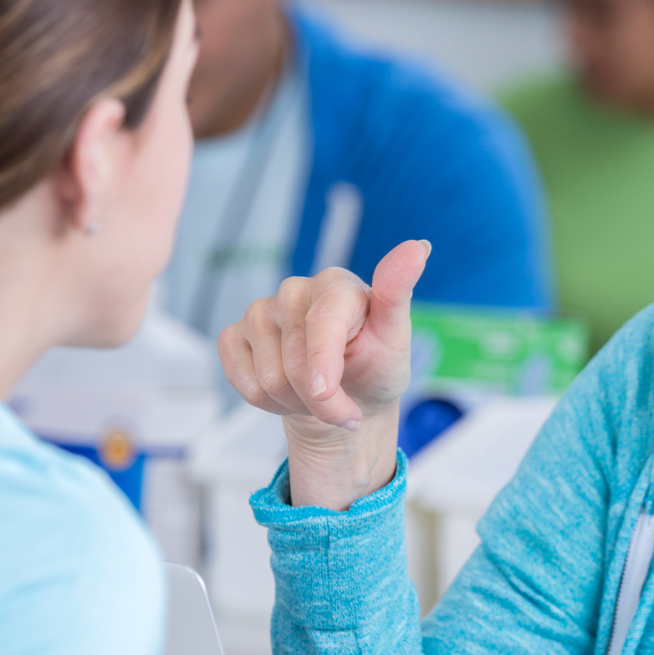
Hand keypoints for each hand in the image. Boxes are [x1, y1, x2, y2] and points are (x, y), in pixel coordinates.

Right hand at [217, 240, 429, 509]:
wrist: (348, 398)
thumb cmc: (375, 366)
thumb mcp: (395, 337)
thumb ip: (398, 294)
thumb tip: (417, 247)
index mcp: (335, 284)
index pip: (321, 323)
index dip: (322, 363)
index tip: (326, 394)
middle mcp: (294, 291)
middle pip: (293, 364)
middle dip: (322, 402)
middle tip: (344, 407)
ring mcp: (260, 312)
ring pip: (266, 378)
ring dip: (296, 403)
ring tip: (318, 395)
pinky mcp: (235, 336)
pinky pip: (241, 380)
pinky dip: (267, 402)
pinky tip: (289, 394)